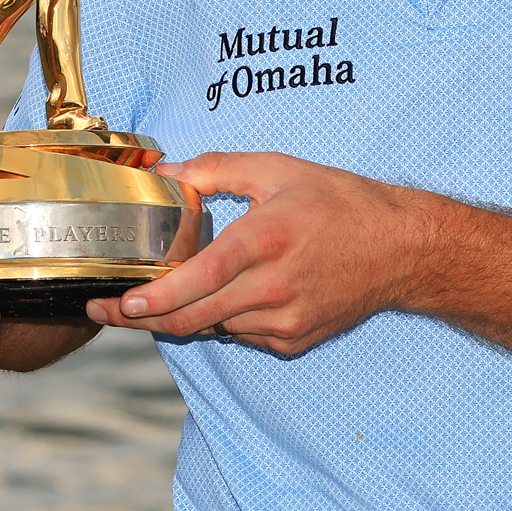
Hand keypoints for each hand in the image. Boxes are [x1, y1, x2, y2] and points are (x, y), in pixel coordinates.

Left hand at [86, 152, 449, 354]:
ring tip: (157, 299)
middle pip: (191, 318)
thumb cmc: (342, 204)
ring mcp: (283, 321)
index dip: (153, 298)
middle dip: (142, 319)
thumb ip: (217, 170)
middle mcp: (273, 288)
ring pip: (212, 328)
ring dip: (181, 318)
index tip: (120, 302)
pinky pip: (240, 334)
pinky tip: (222, 297)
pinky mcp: (292, 340)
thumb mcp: (278, 170)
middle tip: (110, 312)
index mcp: (266, 240)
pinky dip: (221, 319)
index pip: (198, 280)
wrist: (401, 250)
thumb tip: (167, 173)